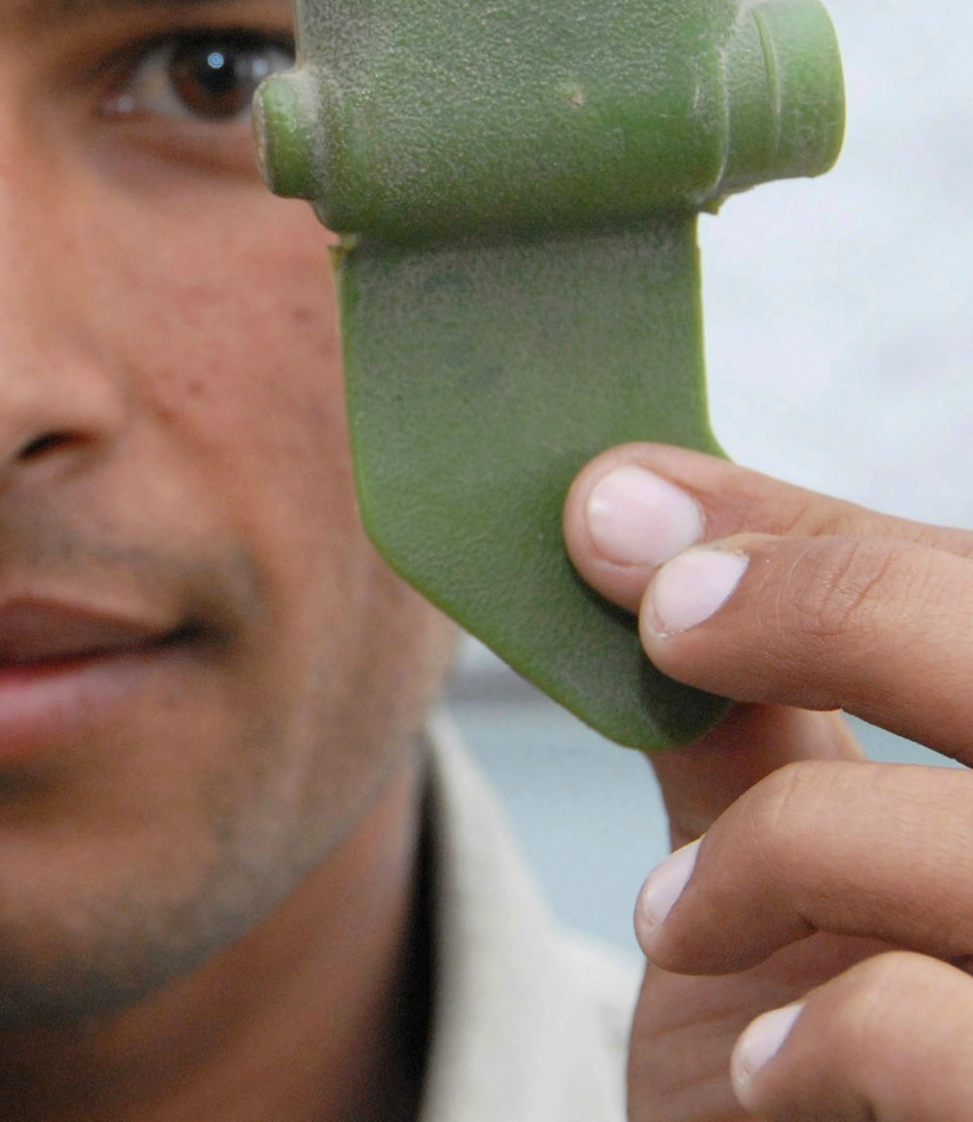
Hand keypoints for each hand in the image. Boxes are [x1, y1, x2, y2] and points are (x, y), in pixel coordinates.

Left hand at [565, 443, 972, 1121]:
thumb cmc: (826, 1080)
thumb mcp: (789, 877)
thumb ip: (749, 720)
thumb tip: (624, 512)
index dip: (820, 534)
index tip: (626, 498)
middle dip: (838, 605)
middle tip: (663, 612)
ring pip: (969, 844)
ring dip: (787, 845)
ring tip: (676, 917)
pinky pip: (937, 1030)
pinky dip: (825, 1024)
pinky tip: (767, 1068)